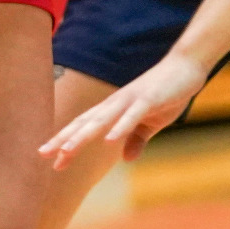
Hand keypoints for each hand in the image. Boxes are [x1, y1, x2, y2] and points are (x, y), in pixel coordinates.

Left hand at [41, 52, 210, 167]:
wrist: (186, 67)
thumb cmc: (166, 93)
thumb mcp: (151, 123)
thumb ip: (136, 139)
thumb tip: (126, 159)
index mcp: (114, 110)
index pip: (85, 127)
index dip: (68, 142)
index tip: (52, 161)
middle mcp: (116, 104)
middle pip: (85, 123)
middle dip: (63, 139)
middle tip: (43, 154)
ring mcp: (130, 100)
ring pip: (101, 120)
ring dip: (83, 135)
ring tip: (66, 150)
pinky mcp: (148, 99)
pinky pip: (132, 116)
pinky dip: (119, 128)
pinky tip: (108, 141)